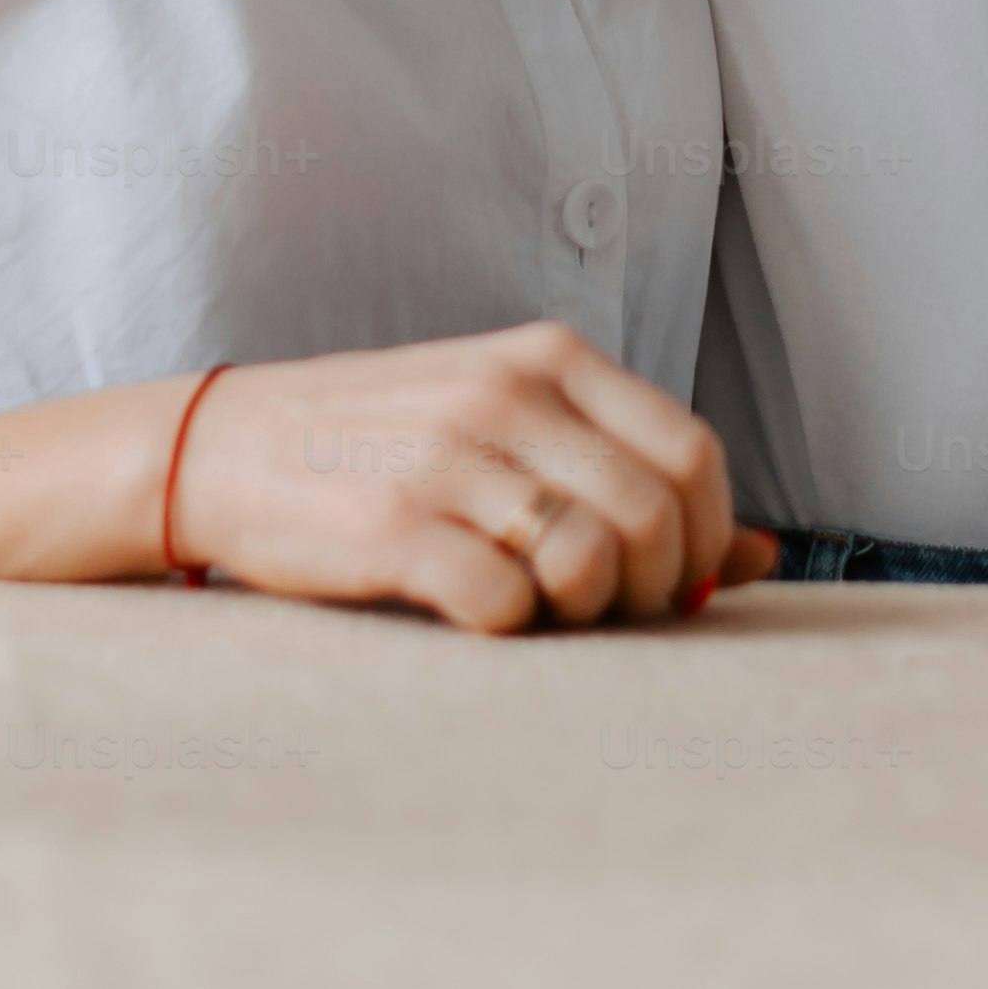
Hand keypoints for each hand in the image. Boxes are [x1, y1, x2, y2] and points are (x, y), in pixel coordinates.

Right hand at [168, 325, 752, 634]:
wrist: (223, 448)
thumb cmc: (386, 444)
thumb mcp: (512, 427)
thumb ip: (629, 477)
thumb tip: (764, 558)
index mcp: (549, 358)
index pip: (692, 452)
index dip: (707, 537)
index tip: (675, 582)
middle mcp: (506, 395)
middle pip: (654, 515)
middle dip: (654, 590)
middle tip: (608, 615)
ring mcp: (448, 459)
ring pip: (589, 560)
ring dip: (584, 615)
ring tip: (543, 614)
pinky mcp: (391, 529)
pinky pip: (502, 603)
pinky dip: (509, 630)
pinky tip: (478, 616)